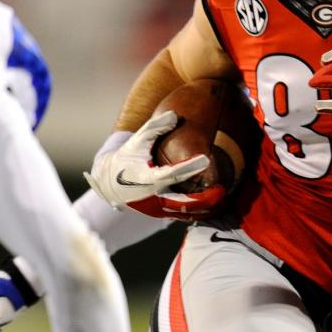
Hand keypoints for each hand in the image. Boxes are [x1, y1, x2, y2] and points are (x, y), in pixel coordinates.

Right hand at [83, 112, 221, 219]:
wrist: (110, 186)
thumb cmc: (127, 159)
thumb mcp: (137, 141)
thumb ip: (155, 127)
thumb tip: (175, 115)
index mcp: (146, 179)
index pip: (170, 175)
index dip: (189, 167)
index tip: (206, 159)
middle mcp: (152, 198)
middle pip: (182, 203)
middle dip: (204, 199)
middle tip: (221, 189)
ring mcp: (157, 210)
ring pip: (185, 213)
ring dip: (204, 207)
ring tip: (221, 195)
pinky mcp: (161, 215)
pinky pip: (183, 216)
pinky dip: (198, 211)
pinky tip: (213, 202)